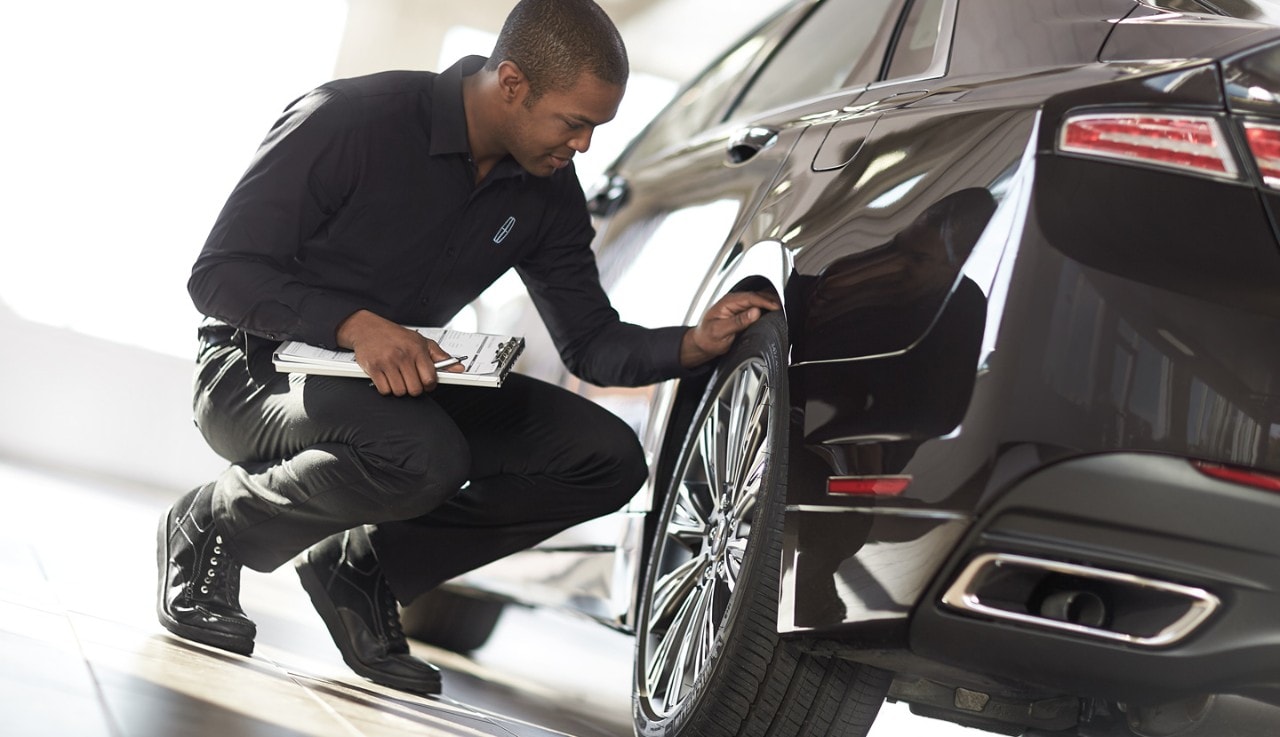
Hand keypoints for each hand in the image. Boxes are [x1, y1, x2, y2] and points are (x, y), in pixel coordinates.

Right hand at [335, 310, 460, 395]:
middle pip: (415, 389)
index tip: (427, 383)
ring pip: (400, 392)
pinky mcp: (373, 368)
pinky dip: (386, 388)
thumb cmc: (396, 336)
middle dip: (414, 388)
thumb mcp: (421, 341)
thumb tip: (458, 368)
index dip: (430, 385)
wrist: (368, 328)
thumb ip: (441, 356)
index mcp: (417, 350)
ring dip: (400, 389)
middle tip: (411, 380)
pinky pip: (384, 391)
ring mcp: (387, 363)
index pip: (430, 379)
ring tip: (398, 377)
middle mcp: (402, 356)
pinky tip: (387, 378)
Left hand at [680, 291, 780, 368]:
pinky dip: (766, 308)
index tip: (776, 307)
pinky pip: (756, 307)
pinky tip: (773, 312)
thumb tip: (754, 312)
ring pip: (758, 301)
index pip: (750, 298)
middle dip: (771, 300)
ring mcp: (738, 307)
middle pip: (756, 296)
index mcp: (727, 302)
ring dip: (770, 303)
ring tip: (783, 308)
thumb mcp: (720, 331)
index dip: (765, 301)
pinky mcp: (742, 313)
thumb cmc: (707, 338)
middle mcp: (734, 302)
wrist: (701, 344)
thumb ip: (738, 321)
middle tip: (784, 308)